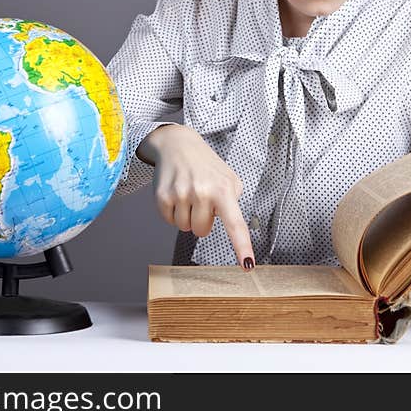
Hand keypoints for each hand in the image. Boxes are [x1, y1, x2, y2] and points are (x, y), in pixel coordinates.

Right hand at [138, 124, 254, 269]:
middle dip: (202, 220)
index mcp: (224, 189)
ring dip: (187, 216)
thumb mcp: (229, 178)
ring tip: (188, 193)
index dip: (242, 246)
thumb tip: (233, 227)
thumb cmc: (206, 165)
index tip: (247, 265)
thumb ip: (234, 202)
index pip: (235, 224)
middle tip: (201, 199)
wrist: (177, 145)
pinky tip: (176, 194)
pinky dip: (173, 212)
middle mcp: (203, 192)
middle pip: (202, 231)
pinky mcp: (162, 197)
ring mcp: (181, 195)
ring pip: (185, 228)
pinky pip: (169, 221)